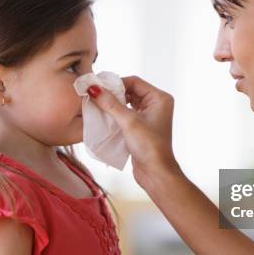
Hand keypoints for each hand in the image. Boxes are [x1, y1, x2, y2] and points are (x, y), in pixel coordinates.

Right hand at [87, 75, 181, 190]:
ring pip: (127, 102)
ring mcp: (150, 116)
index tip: (97, 86)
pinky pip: (127, 114)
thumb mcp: (128, 122)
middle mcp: (157, 104)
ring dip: (113, 104)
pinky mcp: (142, 127)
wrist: (155, 172)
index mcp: (160, 99)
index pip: (134, 82)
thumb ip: (110, 104)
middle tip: (95, 95)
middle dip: (113, 93)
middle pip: (130, 91)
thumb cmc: (149, 147)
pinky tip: (104, 115)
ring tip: (97, 104)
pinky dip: (116, 113)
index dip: (116, 83)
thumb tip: (94, 88)